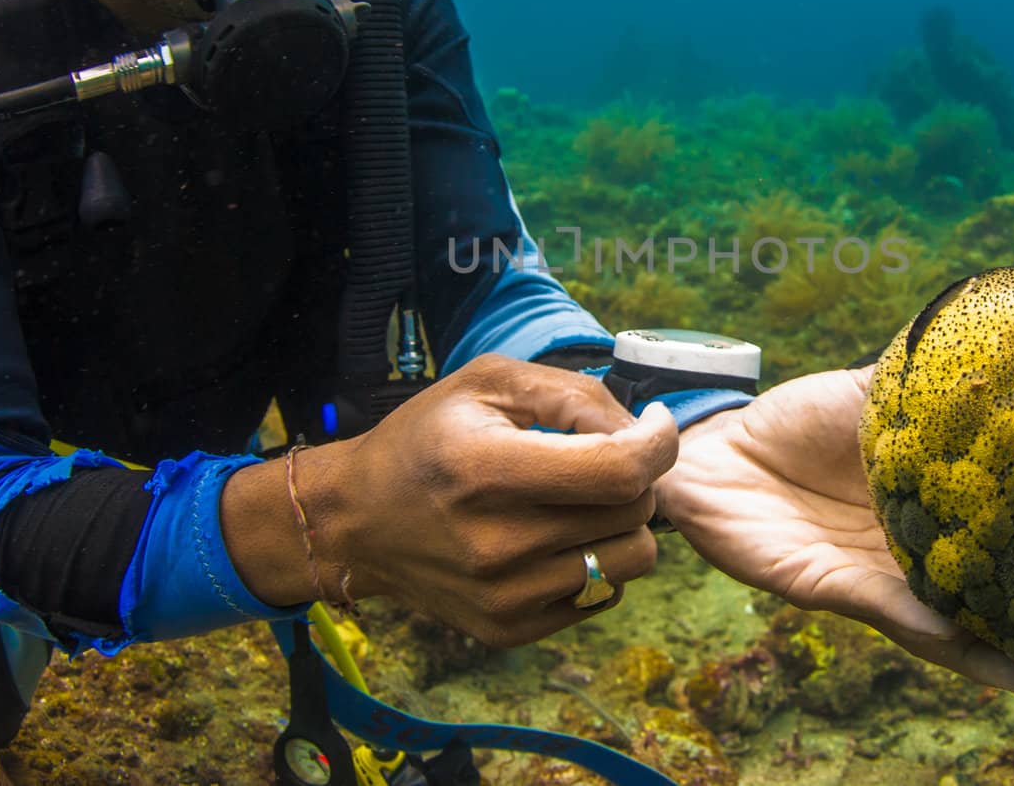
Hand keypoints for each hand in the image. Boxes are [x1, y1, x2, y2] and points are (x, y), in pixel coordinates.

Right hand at [224, 354, 678, 645]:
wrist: (355, 519)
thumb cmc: (428, 438)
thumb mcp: (488, 383)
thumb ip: (572, 394)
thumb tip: (639, 428)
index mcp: (488, 470)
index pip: (619, 469)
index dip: (658, 442)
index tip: (653, 424)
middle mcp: (496, 543)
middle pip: (633, 511)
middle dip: (634, 475)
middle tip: (599, 458)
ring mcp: (503, 596)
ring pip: (631, 558)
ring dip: (622, 522)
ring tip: (580, 500)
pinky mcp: (508, 630)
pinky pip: (603, 593)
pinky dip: (595, 559)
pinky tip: (556, 537)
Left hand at [654, 364, 1013, 693]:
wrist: (721, 445)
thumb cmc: (801, 423)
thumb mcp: (873, 398)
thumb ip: (928, 387)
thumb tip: (996, 344)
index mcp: (929, 510)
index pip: (994, 538)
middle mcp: (907, 555)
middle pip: (976, 597)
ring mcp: (870, 576)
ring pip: (936, 620)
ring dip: (983, 647)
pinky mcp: (822, 584)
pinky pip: (873, 605)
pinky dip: (913, 619)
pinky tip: (954, 631)